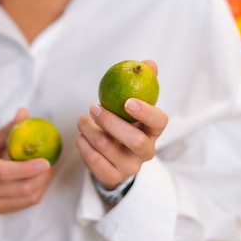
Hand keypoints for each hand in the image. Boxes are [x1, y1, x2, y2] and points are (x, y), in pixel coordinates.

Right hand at [0, 108, 54, 216]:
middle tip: (52, 164)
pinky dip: (36, 193)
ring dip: (42, 186)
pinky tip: (40, 181)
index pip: (3, 172)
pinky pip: (23, 205)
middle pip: (19, 189)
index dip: (27, 168)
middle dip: (41, 178)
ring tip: (48, 172)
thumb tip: (25, 113)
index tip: (46, 161)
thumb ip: (7, 130)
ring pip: (25, 199)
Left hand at [76, 60, 167, 189]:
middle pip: (134, 140)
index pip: (159, 122)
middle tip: (93, 108)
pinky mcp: (112, 178)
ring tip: (81, 119)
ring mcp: (130, 167)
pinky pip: (93, 161)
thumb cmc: (124, 126)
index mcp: (153, 131)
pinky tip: (80, 136)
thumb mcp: (132, 107)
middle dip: (110, 122)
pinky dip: (83, 145)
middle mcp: (146, 152)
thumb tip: (149, 63)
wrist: (114, 160)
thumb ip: (142, 84)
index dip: (146, 112)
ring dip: (88, 129)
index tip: (127, 101)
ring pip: (107, 147)